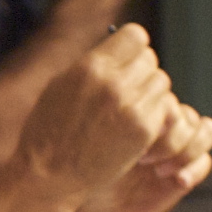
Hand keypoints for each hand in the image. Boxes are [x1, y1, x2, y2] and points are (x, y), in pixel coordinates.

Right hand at [8, 24, 173, 203]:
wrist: (48, 176)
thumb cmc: (48, 132)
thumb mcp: (60, 86)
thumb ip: (92, 65)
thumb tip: (118, 50)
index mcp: (89, 67)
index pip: (136, 36)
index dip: (133, 48)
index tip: (126, 61)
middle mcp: (113, 83)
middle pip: (151, 60)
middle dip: (141, 73)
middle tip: (128, 90)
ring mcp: (131, 107)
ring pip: (161, 84)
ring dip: (149, 95)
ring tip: (128, 110)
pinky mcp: (143, 131)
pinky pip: (164, 110)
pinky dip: (153, 117)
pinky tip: (133, 129)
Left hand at [87, 99, 211, 211]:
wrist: (98, 204)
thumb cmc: (92, 169)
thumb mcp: (100, 142)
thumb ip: (121, 121)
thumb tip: (138, 104)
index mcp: (144, 112)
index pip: (167, 100)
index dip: (157, 118)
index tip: (132, 140)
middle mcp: (164, 125)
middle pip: (188, 115)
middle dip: (170, 137)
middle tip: (142, 158)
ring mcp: (178, 146)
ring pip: (206, 131)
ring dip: (187, 150)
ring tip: (160, 170)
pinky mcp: (188, 170)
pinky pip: (206, 160)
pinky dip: (194, 170)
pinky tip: (177, 181)